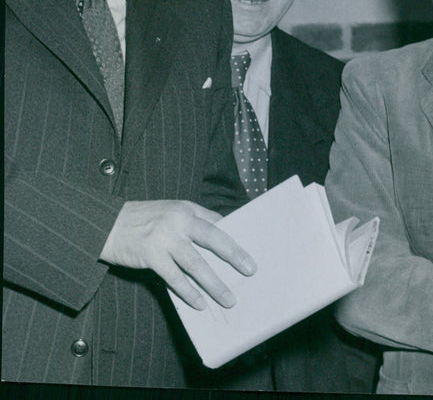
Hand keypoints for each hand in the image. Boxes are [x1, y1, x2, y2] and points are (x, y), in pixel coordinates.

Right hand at [100, 200, 256, 309]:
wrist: (104, 224)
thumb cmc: (141, 219)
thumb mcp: (170, 211)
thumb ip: (191, 222)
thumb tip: (218, 238)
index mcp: (186, 208)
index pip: (217, 222)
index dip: (234, 237)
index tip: (250, 251)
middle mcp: (178, 221)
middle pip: (214, 239)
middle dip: (234, 255)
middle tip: (250, 270)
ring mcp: (164, 238)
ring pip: (197, 264)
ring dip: (214, 284)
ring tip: (228, 298)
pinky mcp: (150, 255)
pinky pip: (175, 278)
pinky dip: (189, 292)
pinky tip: (200, 303)